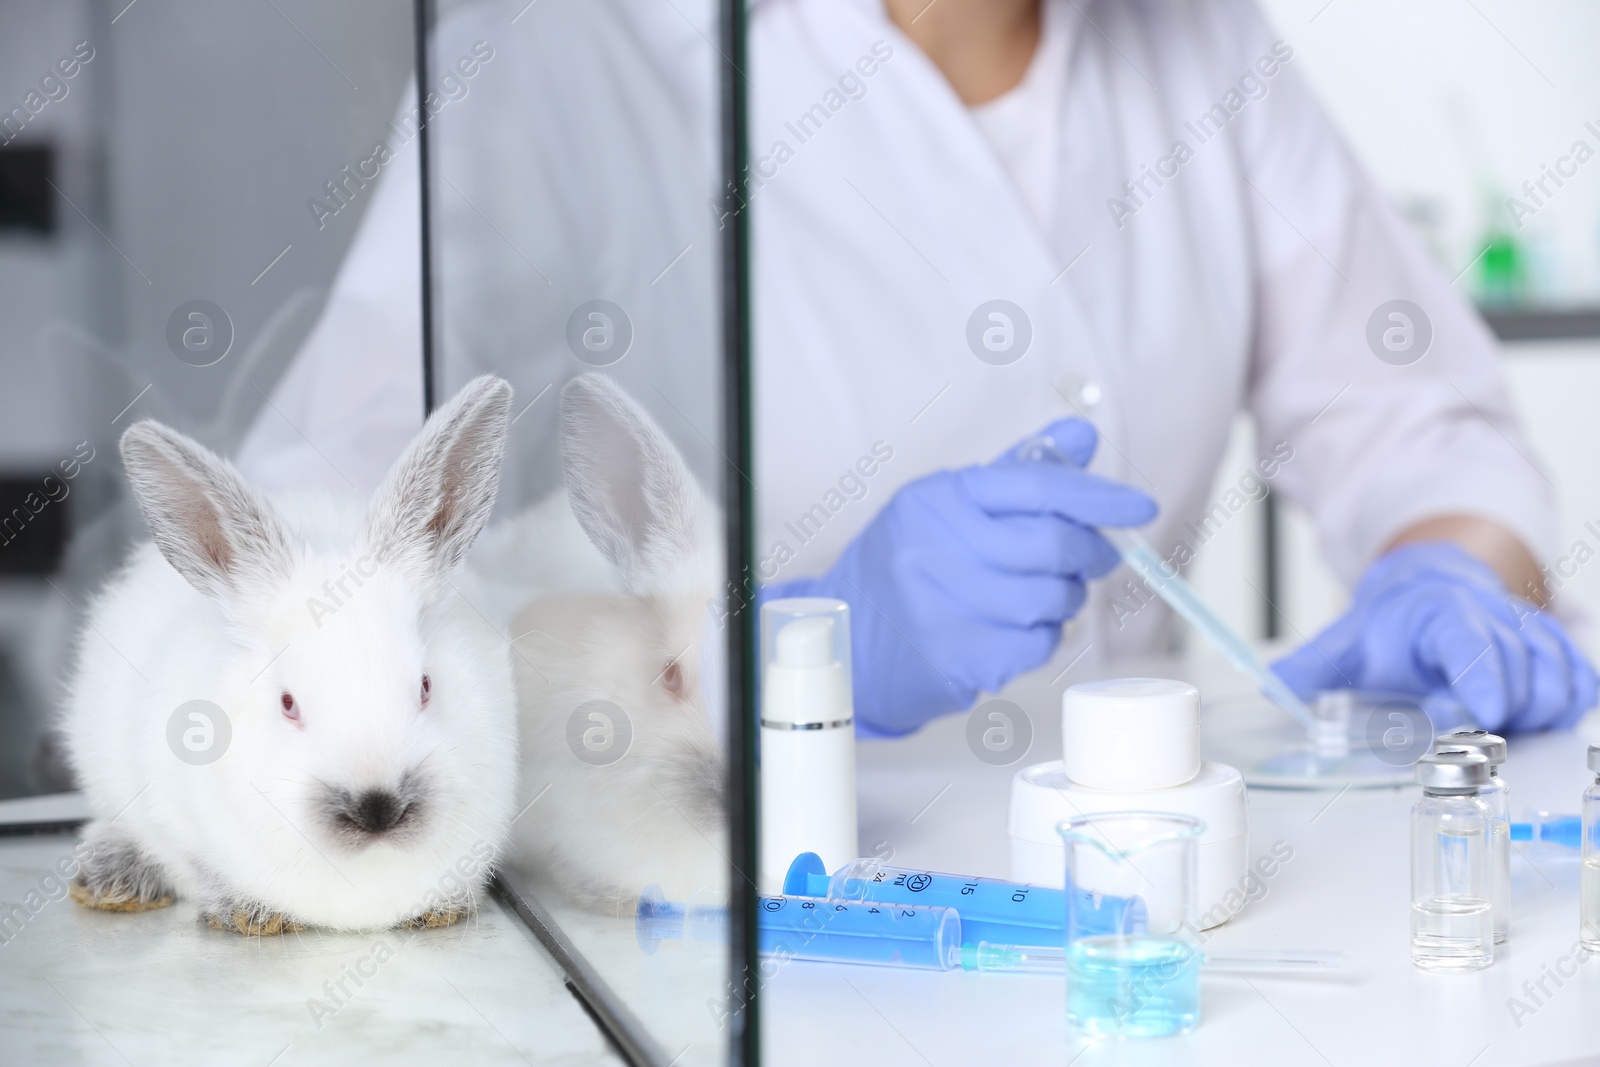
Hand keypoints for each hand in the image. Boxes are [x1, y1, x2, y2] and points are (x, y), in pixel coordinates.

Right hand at [769, 418, 1157, 734]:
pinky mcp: (955, 657)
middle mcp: (934, 548)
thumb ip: (1017, 473)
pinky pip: (1037, 644)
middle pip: (1053, 545)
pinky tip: (1016, 628)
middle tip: (1097, 558)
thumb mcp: (948, 506)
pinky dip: (1043, 637)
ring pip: (1052, 599)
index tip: (1140, 507)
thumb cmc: (909, 565)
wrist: (848, 640)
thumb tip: (1082, 437)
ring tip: (1043, 595)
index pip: (1036, 487)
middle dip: (1092, 553)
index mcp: (938, 499)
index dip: (1097, 496)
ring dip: (1065, 599)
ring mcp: (943, 607)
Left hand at [1271, 542, 1598, 732]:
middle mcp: (1496, 618)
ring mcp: (1532, 634)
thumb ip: (1309, 666)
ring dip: (1532, 712)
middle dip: (1500, 710)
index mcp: (1443, 612)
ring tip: (1492, 717)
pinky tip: (1532, 715)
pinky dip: (1564, 706)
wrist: (1435, 588)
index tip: (1483, 710)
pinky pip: (1580, 684)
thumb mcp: (1347, 641)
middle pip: (1520, 673)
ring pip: (1557, 682)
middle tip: (1468, 728)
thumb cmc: (1395, 623)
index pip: (1470, 643)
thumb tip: (1271, 685)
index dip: (1481, 677)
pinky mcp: (1558, 652)